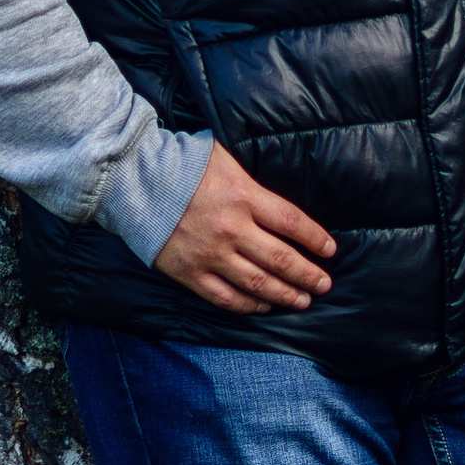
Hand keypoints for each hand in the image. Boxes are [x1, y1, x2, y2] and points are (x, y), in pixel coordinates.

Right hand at [156, 143, 336, 314]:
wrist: (133, 181)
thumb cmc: (181, 163)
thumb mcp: (224, 158)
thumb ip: (252, 180)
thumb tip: (278, 200)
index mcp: (245, 196)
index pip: (293, 223)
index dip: (316, 240)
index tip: (330, 251)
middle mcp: (232, 229)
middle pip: (281, 259)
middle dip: (308, 275)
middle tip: (325, 285)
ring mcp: (210, 254)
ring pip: (258, 284)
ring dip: (286, 294)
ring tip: (304, 300)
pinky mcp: (189, 273)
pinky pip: (226, 297)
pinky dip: (249, 305)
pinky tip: (264, 306)